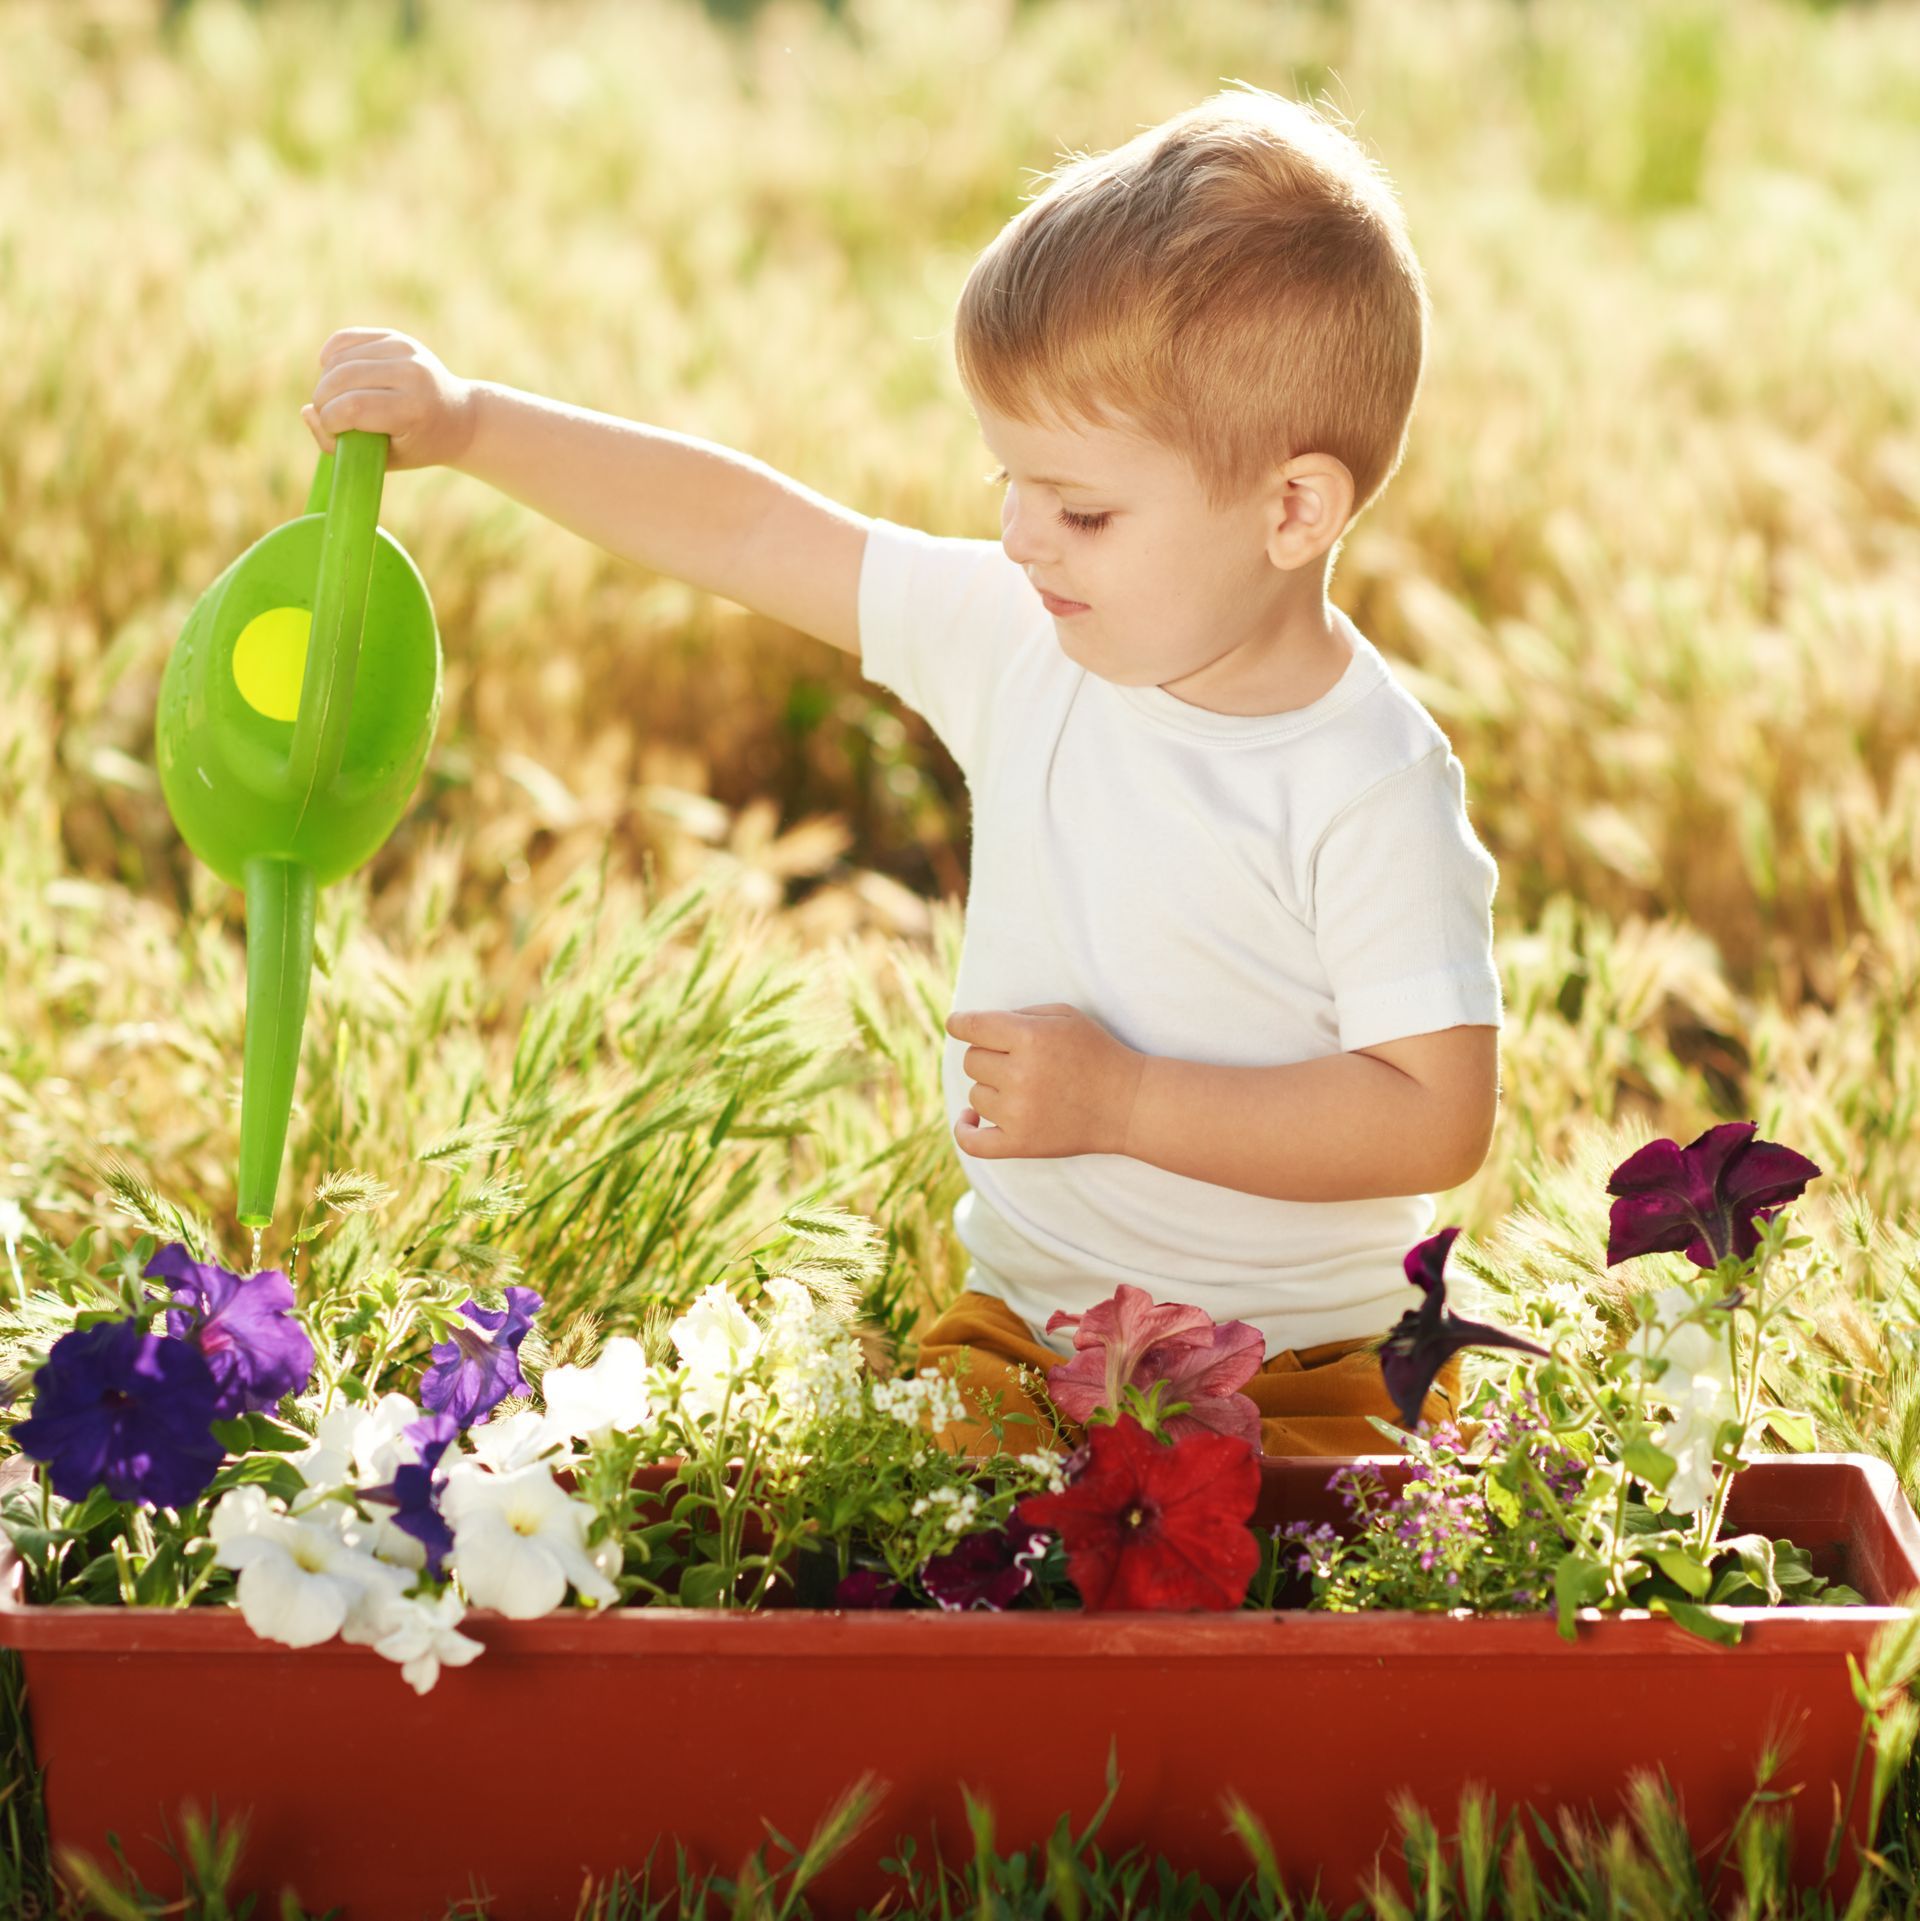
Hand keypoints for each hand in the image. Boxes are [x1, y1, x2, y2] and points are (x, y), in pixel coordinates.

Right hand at [302, 327, 480, 471]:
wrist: (460, 418)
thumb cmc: (418, 444)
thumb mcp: (384, 458)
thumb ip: (341, 445)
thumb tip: (306, 412)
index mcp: (413, 409)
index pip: (352, 407)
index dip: (329, 420)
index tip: (331, 432)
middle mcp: (412, 374)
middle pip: (342, 378)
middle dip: (322, 400)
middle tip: (326, 415)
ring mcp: (405, 350)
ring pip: (340, 358)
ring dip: (325, 381)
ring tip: (333, 399)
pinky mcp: (395, 336)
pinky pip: (346, 339)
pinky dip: (331, 357)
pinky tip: (334, 374)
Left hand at [944, 1003, 1144, 1160]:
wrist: (1129, 1103)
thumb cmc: (1096, 1052)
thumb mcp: (1065, 1016)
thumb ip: (1019, 1014)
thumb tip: (973, 1025)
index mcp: (1029, 1038)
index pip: (972, 1027)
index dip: (960, 1023)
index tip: (957, 1024)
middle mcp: (1020, 1075)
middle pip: (972, 1060)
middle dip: (990, 1056)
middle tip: (1020, 1060)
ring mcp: (1018, 1113)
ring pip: (975, 1095)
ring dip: (992, 1089)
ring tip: (1025, 1088)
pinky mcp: (1021, 1144)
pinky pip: (972, 1142)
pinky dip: (965, 1130)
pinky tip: (969, 1118)